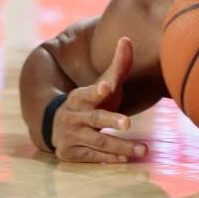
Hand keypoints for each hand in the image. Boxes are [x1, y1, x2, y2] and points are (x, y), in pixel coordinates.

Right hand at [52, 37, 148, 162]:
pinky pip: (93, 156)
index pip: (88, 92)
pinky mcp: (72, 153)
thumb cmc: (89, 102)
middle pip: (95, 118)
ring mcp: (72, 136)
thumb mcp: (101, 85)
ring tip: (143, 149)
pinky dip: (110, 158)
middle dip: (111, 119)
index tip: (106, 87)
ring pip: (98, 141)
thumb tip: (126, 39)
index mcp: (80, 97)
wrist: (56, 125)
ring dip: (120, 146)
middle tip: (128, 122)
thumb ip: (116, 65)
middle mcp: (74, 116)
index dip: (97, 90)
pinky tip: (126, 158)